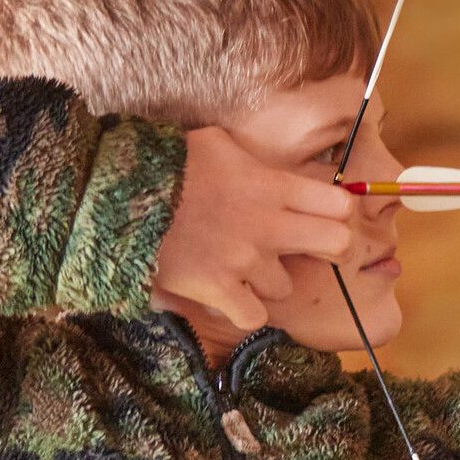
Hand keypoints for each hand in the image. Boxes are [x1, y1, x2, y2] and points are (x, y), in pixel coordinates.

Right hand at [151, 126, 360, 329]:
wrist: (119, 196)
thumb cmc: (166, 164)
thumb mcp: (216, 144)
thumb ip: (251, 160)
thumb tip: (267, 168)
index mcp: (272, 185)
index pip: (339, 204)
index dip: (338, 214)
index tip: (323, 218)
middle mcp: (268, 224)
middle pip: (338, 244)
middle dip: (329, 251)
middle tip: (306, 252)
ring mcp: (245, 259)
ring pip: (284, 286)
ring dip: (266, 282)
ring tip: (238, 268)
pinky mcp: (219, 289)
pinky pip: (254, 316)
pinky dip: (242, 311)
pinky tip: (226, 296)